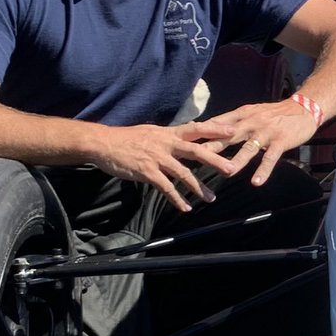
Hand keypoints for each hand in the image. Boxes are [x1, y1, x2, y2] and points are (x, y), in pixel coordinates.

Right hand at [93, 121, 237, 211]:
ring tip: (211, 198)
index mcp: (169, 133)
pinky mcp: (147, 172)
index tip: (232, 131)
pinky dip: (177, 199)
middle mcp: (166, 144)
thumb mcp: (152, 131)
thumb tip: (185, 135)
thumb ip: (169, 135)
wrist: (103, 143)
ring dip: (198, 188)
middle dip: (215, 161)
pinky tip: (185, 207)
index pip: (196, 128)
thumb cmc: (128, 138)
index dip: (215, 129)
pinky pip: (166, 188)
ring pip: (183, 174)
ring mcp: (157, 158)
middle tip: (231, 169)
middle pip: (196, 151)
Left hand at [201, 99, 318, 186]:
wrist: (303, 108)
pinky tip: (256, 182)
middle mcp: (251, 122)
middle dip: (212, 146)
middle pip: (228, 136)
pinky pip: (270, 158)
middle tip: (195, 158)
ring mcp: (266, 132)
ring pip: (248, 148)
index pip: (216, 124)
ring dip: (237, 161)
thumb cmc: (273, 113)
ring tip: (226, 173)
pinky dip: (263, 170)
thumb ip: (230, 121)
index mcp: (241, 115)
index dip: (199, 133)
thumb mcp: (250, 112)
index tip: (182, 141)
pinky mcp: (280, 141)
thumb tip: (205, 127)